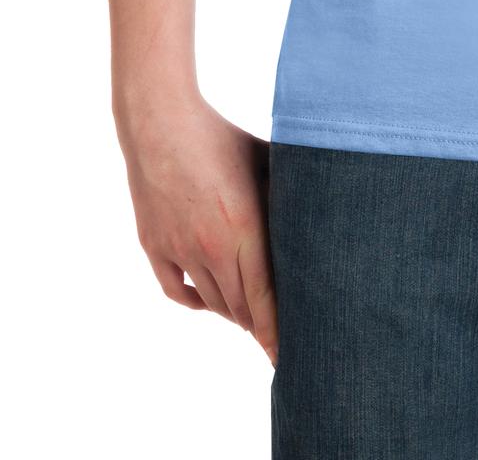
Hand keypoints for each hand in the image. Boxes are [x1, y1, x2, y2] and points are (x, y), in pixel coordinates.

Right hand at [116, 94, 278, 366]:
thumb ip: (291, 192)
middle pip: (239, 308)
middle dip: (259, 325)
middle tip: (277, 336)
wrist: (159, 122)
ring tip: (249, 317)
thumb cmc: (220, 137)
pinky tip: (209, 300)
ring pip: (211, 302)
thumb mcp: (266, 160)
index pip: (265, 300)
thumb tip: (324, 210)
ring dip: (232, 313)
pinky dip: (195, 301)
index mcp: (243, 228)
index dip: (277, 332)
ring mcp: (179, 250)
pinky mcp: (154, 246)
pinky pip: (176, 290)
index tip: (287, 356)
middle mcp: (210, 248)